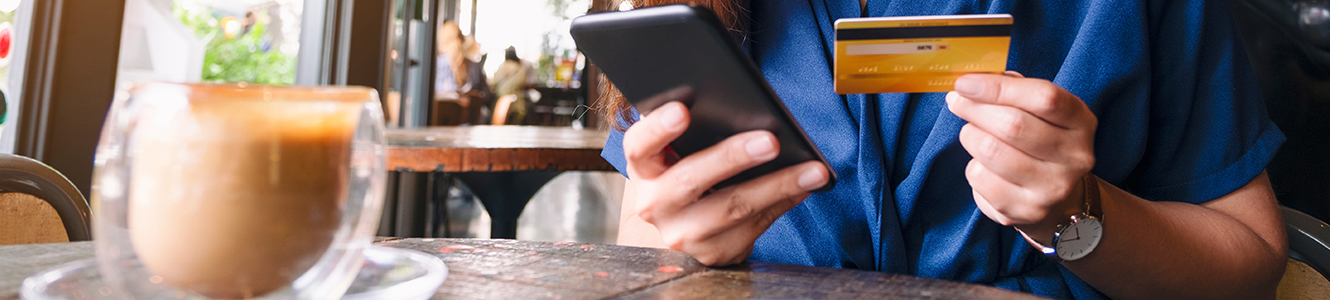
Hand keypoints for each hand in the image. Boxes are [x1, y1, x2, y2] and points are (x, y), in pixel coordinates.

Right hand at [623, 88, 828, 265]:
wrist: (684, 223)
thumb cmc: (689, 168)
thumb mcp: (681, 151)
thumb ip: (699, 131)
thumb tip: (755, 113)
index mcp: (644, 166)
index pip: (640, 145)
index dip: (658, 128)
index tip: (683, 110)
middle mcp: (654, 203)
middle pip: (691, 179)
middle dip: (733, 157)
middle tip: (771, 141)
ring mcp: (681, 233)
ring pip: (732, 208)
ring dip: (778, 186)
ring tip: (812, 170)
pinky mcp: (711, 252)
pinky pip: (753, 227)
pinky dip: (783, 203)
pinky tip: (805, 187)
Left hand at [945, 72, 1097, 242]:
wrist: (1057, 197)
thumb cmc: (1040, 140)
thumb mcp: (1040, 111)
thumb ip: (1013, 90)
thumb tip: (971, 81)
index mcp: (1081, 122)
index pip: (1043, 98)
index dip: (998, 87)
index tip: (965, 83)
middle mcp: (1074, 157)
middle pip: (1013, 125)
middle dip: (975, 109)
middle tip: (957, 102)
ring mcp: (1052, 188)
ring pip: (991, 151)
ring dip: (971, 136)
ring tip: (973, 134)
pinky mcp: (1026, 211)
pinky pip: (980, 179)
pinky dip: (973, 167)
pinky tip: (984, 165)